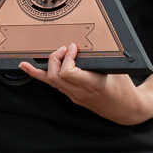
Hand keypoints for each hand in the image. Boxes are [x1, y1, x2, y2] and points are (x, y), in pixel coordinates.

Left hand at [19, 44, 152, 123]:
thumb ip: (101, 58)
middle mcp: (81, 93)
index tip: (74, 47)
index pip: (68, 72)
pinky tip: (29, 69)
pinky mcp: (73, 97)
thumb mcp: (117, 69)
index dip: (67, 57)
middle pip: (55, 77)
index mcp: (93, 84)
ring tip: (25, 62)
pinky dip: (41, 76)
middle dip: (55, 59)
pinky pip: (55, 86)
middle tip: (64, 49)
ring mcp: (75, 96)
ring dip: (39, 69)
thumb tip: (86, 42)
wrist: (126, 110)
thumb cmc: (125, 87)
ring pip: (50, 83)